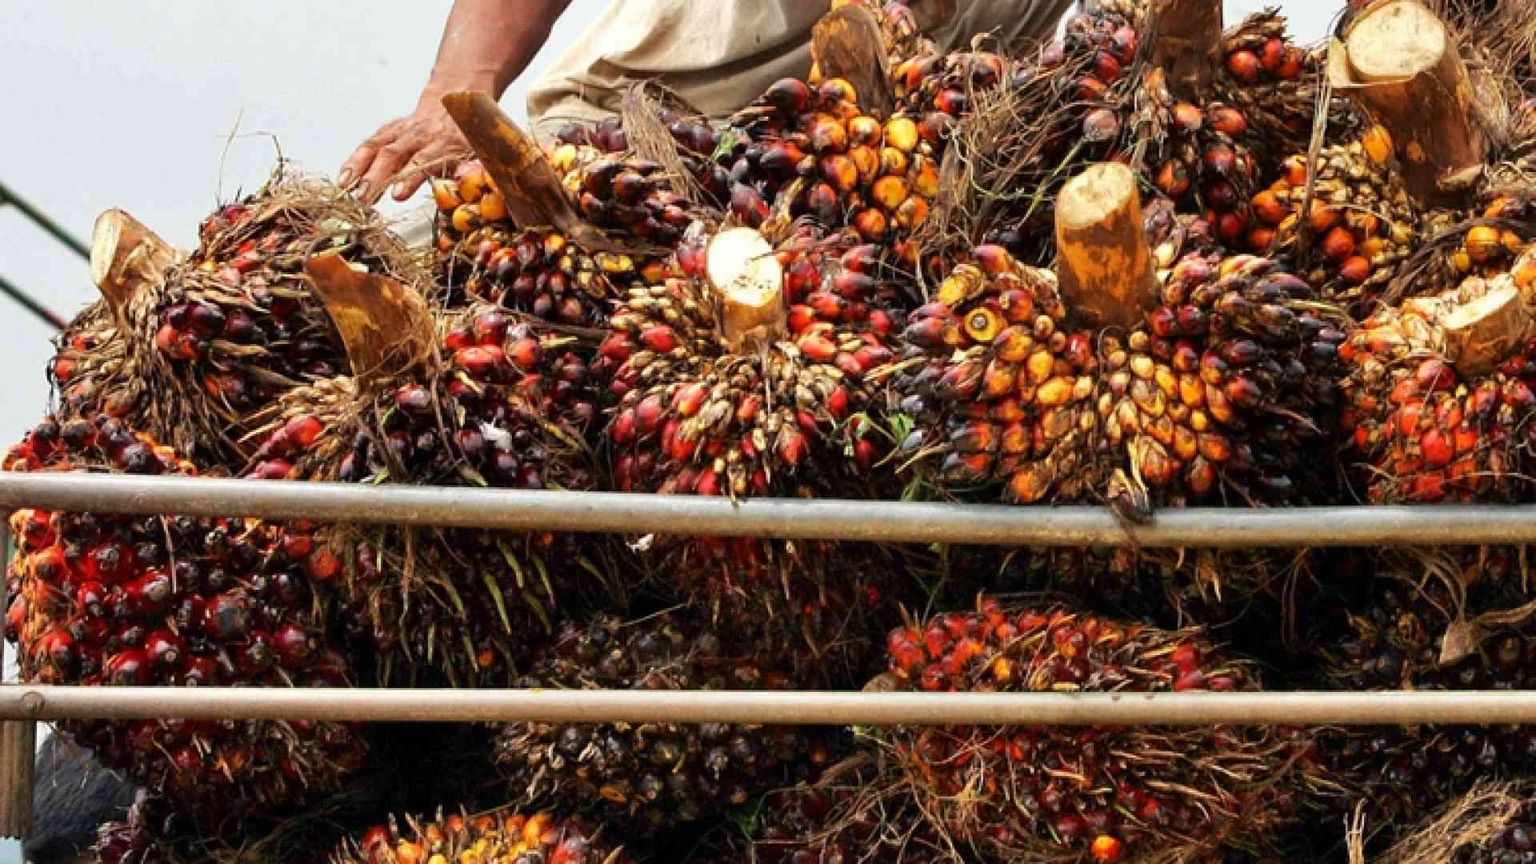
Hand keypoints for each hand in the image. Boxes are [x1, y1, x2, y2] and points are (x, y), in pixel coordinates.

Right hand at [339, 97, 472, 204]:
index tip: (398, 194)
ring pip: (376, 146)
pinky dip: (354, 160)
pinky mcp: (390, 130)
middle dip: (376, 176)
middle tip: (362, 197)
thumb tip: (469, 181)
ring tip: (344, 187)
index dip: (410, 177)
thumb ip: (474, 168)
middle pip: (394, 154)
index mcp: (444, 143)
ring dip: (358, 166)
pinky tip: (343, 177)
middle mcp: (420, 135)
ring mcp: (402, 131)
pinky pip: (370, 143)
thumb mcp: (480, 151)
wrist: (455, 98)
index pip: (425, 161)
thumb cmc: (468, 134)